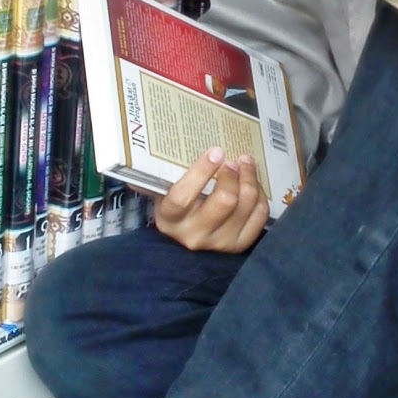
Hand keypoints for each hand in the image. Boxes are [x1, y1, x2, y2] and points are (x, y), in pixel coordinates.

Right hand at [153, 147, 269, 253]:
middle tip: (234, 160)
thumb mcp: (162, 195)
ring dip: (250, 178)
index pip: (183, 196)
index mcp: (171, 219)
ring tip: (246, 163)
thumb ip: (156, 179)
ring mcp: (220, 243)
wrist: (187, 244)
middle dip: (233, 175)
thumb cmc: (176, 211)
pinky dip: (260, 195)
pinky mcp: (240, 245)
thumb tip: (137, 161)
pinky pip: (259, 215)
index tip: (215, 151)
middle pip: (225, 201)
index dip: (201, 171)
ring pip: (246, 205)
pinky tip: (252, 183)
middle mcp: (195, 235)